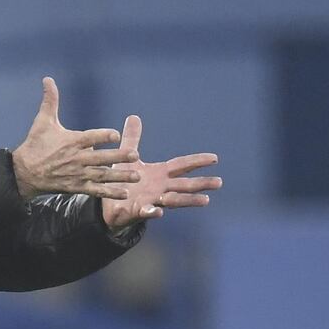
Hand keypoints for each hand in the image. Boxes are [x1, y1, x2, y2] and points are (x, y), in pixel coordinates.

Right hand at [12, 77, 139, 200]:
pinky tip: (124, 193)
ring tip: (136, 175)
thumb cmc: (35, 144)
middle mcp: (77, 158)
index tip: (116, 134)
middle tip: (135, 155)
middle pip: (101, 158)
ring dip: (120, 175)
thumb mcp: (43, 121)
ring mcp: (78, 174)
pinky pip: (96, 190)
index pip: (90, 137)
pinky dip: (110, 192)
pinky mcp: (76, 187)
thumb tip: (48, 79)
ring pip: (102, 175)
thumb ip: (50, 100)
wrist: (24, 171)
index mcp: (71, 141)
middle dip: (119, 156)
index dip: (103, 136)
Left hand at [102, 115, 222, 230]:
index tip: (215, 158)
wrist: (109, 204)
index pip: (181, 166)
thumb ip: (132, 138)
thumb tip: (134, 116)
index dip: (197, 161)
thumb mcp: (128, 157)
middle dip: (201, 183)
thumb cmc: (123, 181)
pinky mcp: (138, 211)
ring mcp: (151, 201)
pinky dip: (152, 212)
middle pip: (184, 185)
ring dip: (188, 200)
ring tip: (205, 200)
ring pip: (173, 201)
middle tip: (219, 182)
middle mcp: (160, 188)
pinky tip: (159, 212)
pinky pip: (147, 212)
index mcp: (159, 174)